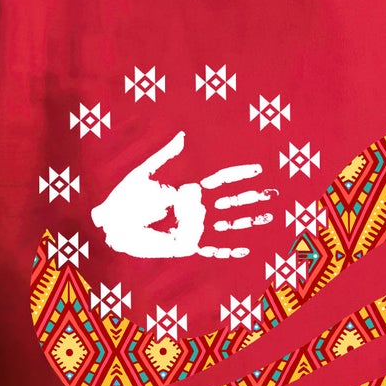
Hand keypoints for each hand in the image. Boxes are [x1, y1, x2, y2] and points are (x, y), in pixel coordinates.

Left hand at [91, 130, 275, 259]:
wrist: (113, 222)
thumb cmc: (126, 195)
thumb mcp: (146, 171)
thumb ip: (166, 154)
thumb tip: (183, 135)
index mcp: (189, 190)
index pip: (221, 181)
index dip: (240, 175)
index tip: (259, 170)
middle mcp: (196, 209)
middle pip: (231, 203)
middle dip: (252, 199)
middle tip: (272, 194)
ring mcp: (194, 228)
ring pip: (228, 225)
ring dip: (248, 222)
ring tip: (267, 218)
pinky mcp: (186, 245)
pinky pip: (211, 249)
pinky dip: (228, 250)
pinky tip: (245, 250)